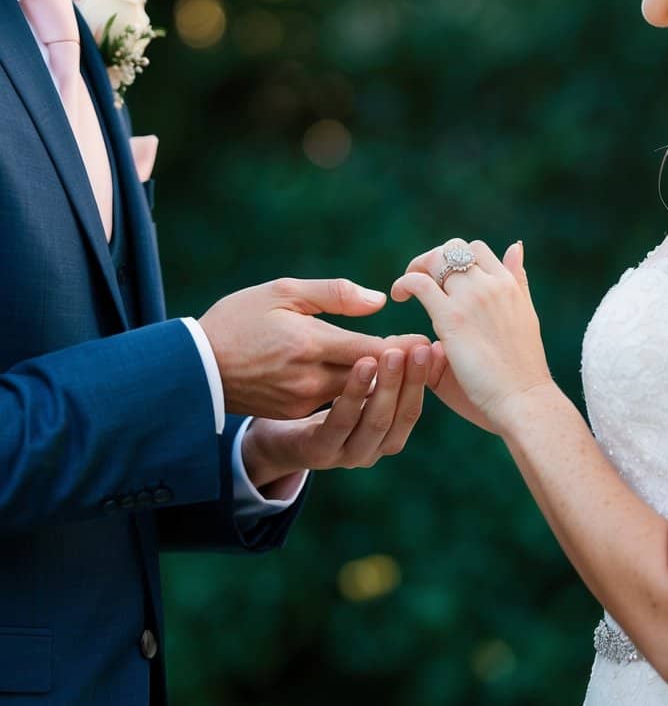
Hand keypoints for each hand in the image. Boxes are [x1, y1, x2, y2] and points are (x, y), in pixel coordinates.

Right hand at [199, 277, 428, 419]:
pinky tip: (381, 382)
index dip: (404, 348)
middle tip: (434, 355)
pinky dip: (361, 393)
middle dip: (403, 368)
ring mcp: (303, 401)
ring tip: (417, 370)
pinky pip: (338, 403)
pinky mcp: (297, 414)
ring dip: (386, 384)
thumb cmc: (239, 319)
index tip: (429, 341)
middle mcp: (310, 379)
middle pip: (372, 379)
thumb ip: (333, 294)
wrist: (196, 366)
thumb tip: (378, 301)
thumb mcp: (282, 291)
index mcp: (308, 343)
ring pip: (358, 395)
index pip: (370, 350)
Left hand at [241, 343, 432, 487]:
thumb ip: (382, 366)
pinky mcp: (319, 451)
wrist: (274, 436)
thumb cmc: (320, 403)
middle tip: (419, 347)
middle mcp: (373, 448)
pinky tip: (360, 368)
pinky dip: (354, 397)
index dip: (425, 377)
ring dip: (387, 387)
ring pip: (375, 422)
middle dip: (412, 380)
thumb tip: (416, 338)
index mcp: (386, 434)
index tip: (434, 347)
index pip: (413, 405)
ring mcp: (347, 454)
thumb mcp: (356, 385)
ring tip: (390, 354)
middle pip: (401, 416)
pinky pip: (340, 424)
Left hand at [392, 240, 552, 431]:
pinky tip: (399, 297)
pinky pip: (419, 283)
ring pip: (436, 259)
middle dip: (433, 260)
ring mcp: (472, 298)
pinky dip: (404, 283)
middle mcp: (491, 284)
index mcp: (509, 285)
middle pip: (454, 248)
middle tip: (421, 281)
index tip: (443, 280)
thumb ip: (517, 281)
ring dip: (416, 268)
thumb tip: (516, 247)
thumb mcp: (526, 314)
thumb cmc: (523, 370)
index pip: (477, 250)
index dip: (455, 260)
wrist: (524, 398)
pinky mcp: (451, 317)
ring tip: (405, 290)